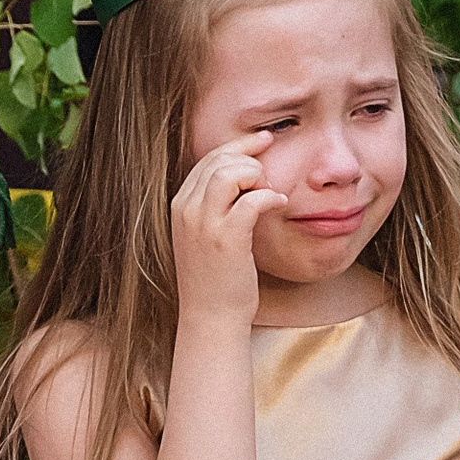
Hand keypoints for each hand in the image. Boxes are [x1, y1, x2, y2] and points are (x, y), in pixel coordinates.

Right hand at [169, 142, 274, 327]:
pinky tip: (279, 204)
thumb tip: (245, 179)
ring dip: (257, 175)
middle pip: (219, 160)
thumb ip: (216, 206)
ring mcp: (204, 224)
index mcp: (180, 205)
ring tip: (270, 192)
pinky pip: (251, 200)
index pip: (207, 159)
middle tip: (272, 164)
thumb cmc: (215, 279)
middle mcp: (187, 210)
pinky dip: (270, 197)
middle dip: (250, 154)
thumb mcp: (205, 236)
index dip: (238, 146)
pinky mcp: (226, 239)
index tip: (262, 141)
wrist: (210, 317)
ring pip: (230, 173)